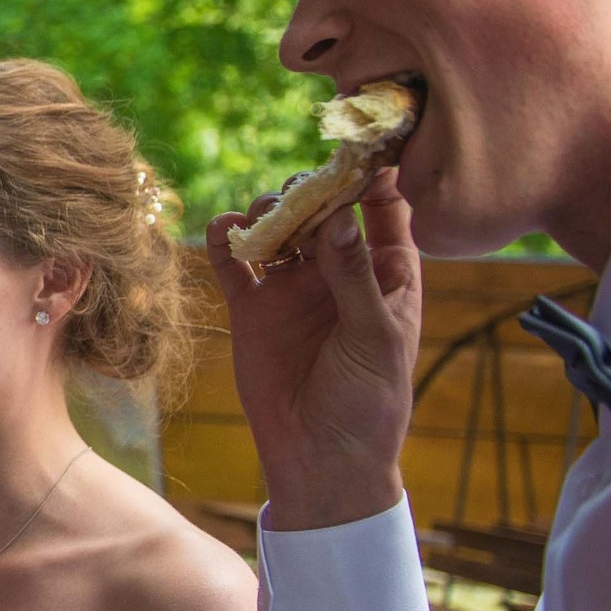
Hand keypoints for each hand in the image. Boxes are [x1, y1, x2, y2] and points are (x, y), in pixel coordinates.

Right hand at [206, 170, 423, 530]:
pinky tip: (224, 231)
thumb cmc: (368, 403)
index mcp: (386, 276)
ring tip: (265, 221)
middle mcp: (338, 273)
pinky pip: (234, 263)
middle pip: (323, 209)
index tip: (359, 151)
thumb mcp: (374, 339)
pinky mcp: (252, 308)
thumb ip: (354, 278)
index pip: (384, 211)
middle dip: (311, 192)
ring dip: (270, 213)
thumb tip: (338, 219)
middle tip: (301, 193)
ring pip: (279, 228)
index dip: (373, 179)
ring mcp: (293, 288)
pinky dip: (226, 241)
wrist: (320, 459)